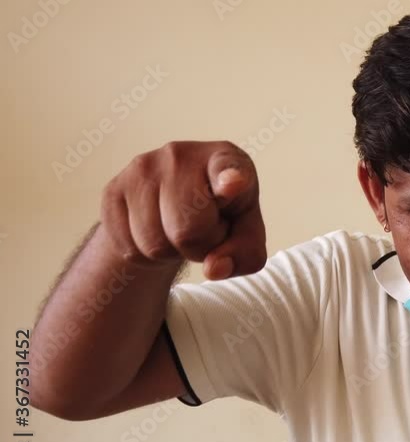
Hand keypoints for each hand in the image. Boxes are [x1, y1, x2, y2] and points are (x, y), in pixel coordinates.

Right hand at [100, 140, 266, 279]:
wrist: (175, 205)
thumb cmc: (222, 218)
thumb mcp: (246, 236)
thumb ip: (244, 255)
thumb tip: (214, 268)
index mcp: (226, 160)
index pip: (227, 168)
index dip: (230, 178)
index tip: (233, 184)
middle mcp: (181, 155)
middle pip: (188, 230)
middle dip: (200, 246)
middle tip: (205, 231)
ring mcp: (143, 168)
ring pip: (155, 244)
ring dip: (172, 252)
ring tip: (180, 230)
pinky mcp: (114, 189)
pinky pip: (129, 247)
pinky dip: (146, 255)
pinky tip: (158, 232)